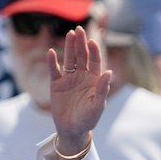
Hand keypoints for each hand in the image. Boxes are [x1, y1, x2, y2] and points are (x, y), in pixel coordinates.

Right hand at [49, 27, 112, 154]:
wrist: (72, 130)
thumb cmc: (88, 119)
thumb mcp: (97, 105)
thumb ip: (103, 89)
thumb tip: (109, 72)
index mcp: (94, 80)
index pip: (95, 61)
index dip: (94, 51)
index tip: (92, 41)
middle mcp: (82, 76)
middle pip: (81, 56)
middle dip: (80, 43)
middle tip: (79, 29)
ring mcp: (68, 79)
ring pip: (69, 59)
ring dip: (69, 47)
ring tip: (69, 34)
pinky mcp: (56, 85)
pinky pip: (54, 70)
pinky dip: (52, 62)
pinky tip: (51, 52)